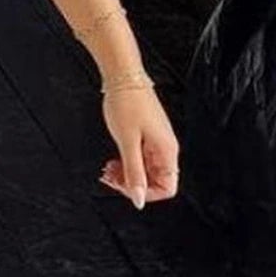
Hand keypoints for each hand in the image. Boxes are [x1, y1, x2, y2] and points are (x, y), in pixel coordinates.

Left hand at [100, 83, 178, 208]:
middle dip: (131, 184)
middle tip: (110, 177)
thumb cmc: (127, 103)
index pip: (167, 188)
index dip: (146, 193)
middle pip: (154, 182)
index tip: (125, 187)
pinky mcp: (146, 137)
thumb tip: (139, 199)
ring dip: (125, 175)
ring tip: (108, 170)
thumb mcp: (128, 143)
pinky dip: (125, 164)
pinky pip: (139, 160)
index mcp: (166, 151)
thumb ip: (134, 173)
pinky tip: (112, 161)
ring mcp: (155, 143)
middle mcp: (165, 149)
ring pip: (144, 172)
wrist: (123, 77)